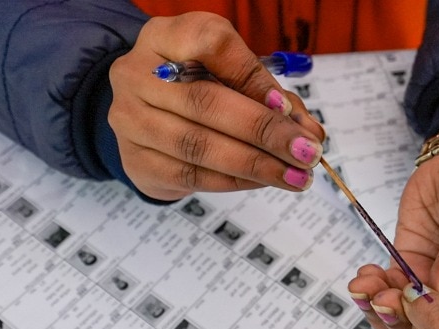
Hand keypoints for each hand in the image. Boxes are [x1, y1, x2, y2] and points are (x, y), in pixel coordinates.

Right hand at [108, 13, 325, 200]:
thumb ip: (268, 93)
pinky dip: (235, 181)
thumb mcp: (228, 72)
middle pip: (206, 102)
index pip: (212, 44)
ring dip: (255, 165)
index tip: (289, 108)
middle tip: (306, 152)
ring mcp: (130, 119)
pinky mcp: (136, 161)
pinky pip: (192, 176)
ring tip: (295, 176)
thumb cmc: (197, 86)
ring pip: (199, 146)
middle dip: (264, 131)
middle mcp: (137, 74)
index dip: (254, 78)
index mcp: (164, 37)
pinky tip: (263, 181)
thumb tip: (308, 131)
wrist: (145, 116)